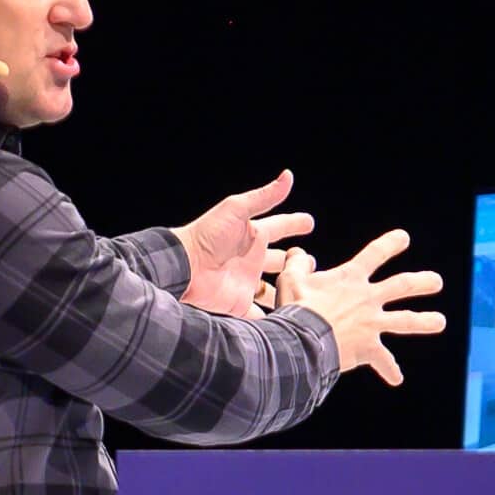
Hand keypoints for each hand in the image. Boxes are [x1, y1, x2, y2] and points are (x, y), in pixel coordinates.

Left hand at [174, 169, 315, 318]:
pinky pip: (258, 313)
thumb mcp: (236, 209)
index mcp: (253, 235)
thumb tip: (288, 175)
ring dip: (286, 289)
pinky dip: (270, 317)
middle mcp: (251, 258)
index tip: (309, 222)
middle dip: (293, 260)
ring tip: (305, 292)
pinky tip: (283, 319)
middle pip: (278, 259)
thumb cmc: (206, 234)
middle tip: (310, 262)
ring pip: (273, 288)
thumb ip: (264, 197)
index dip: (294, 224)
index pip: (279, 227)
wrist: (184, 267)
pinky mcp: (240, 303)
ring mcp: (247, 282)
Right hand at [277, 230, 445, 385]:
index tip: (404, 238)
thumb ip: (299, 263)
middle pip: (402, 286)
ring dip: (425, 321)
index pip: (375, 254)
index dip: (390, 244)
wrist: (303, 340)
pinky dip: (389, 370)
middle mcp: (368, 299)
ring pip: (406, 321)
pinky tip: (397, 379)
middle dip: (422, 282)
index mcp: (351, 278)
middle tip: (436, 282)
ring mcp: (372, 323)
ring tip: (440, 322)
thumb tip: (302, 253)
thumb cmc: (296, 308)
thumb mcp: (292, 279)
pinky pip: (383, 361)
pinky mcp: (368, 348)